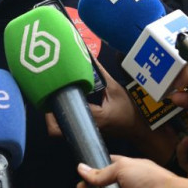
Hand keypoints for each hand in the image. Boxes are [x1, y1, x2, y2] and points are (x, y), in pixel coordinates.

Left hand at [45, 62, 176, 163]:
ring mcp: (86, 131)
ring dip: (56, 116)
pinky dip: (64, 117)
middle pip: (57, 130)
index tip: (49, 95)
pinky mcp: (87, 130)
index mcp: (94, 117)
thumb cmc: (129, 109)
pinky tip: (65, 103)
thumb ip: (100, 73)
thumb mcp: (115, 88)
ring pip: (62, 130)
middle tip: (47, 96)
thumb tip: (88, 55)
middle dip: (49, 115)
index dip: (53, 110)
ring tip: (53, 97)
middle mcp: (86, 127)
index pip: (66, 118)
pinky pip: (70, 126)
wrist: (140, 127)